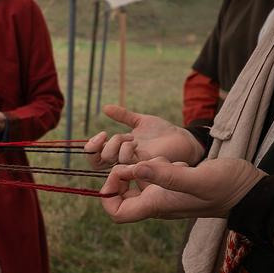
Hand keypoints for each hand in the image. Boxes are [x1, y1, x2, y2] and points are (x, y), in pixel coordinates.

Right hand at [83, 104, 204, 169]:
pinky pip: (127, 160)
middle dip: (103, 146)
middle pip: (98, 161)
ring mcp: (133, 164)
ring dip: (118, 144)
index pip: (96, 156)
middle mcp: (123, 160)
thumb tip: (105, 107)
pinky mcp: (143, 165)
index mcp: (119, 151)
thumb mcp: (139, 120)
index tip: (101, 134)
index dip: (91, 148)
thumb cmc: (162, 132)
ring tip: (132, 139)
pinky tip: (136, 142)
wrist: (182, 138)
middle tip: (114, 136)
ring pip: (113, 159)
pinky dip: (127, 149)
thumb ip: (123, 115)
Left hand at [99, 156, 265, 222]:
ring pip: (136, 180)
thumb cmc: (226, 188)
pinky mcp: (174, 182)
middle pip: (122, 195)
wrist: (249, 190)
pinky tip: (171, 157)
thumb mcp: (198, 179)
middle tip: (133, 157)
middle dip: (121, 174)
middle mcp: (157, 202)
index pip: (117, 213)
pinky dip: (153, 161)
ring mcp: (165, 192)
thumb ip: (167, 175)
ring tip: (155, 155)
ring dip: (138, 165)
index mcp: (157, 205)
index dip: (108, 194)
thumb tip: (136, 167)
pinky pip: (152, 171)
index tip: (119, 172)